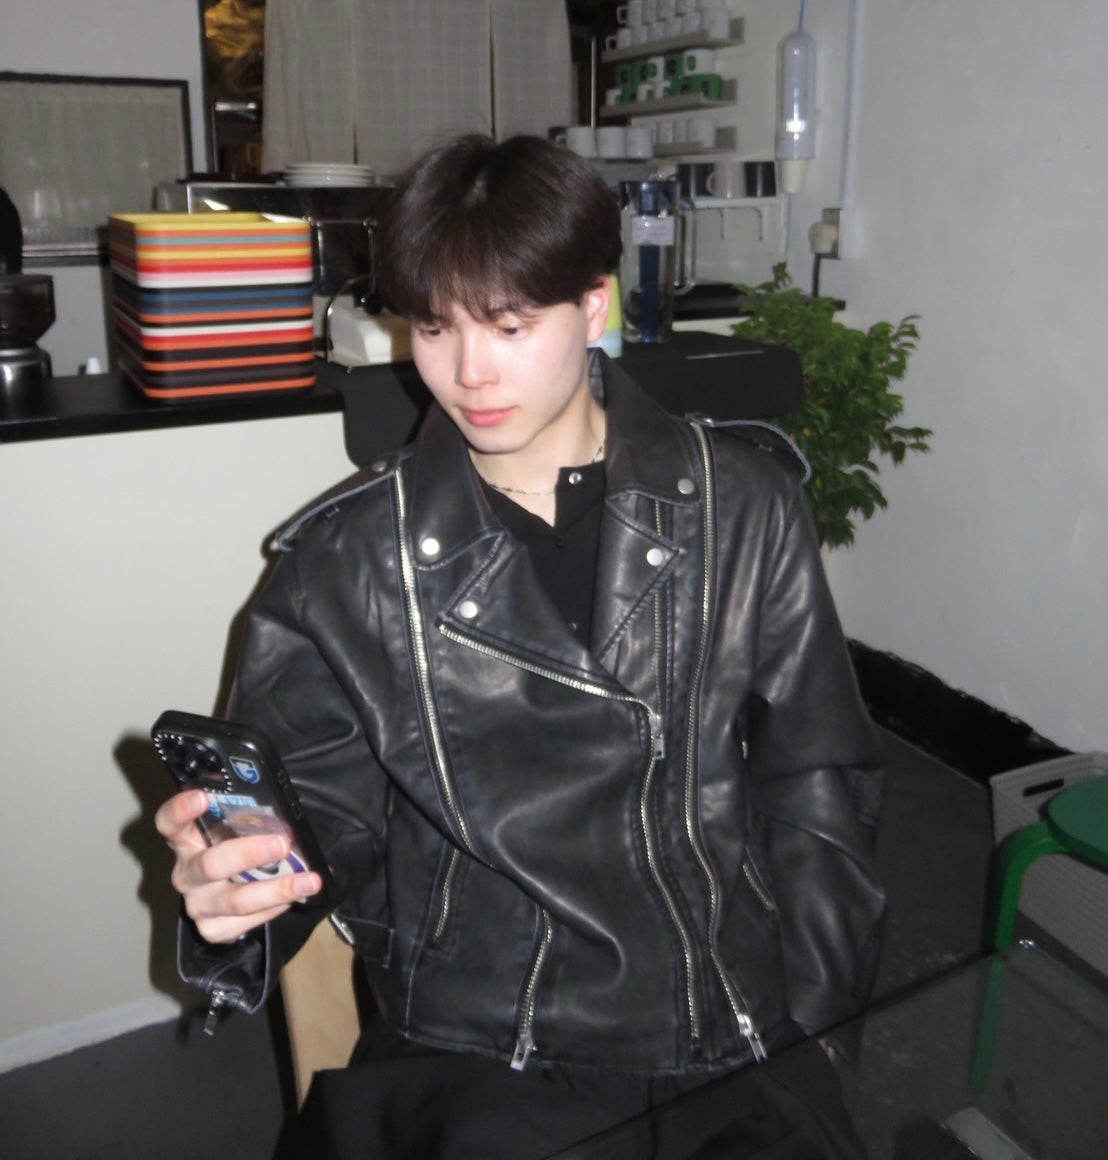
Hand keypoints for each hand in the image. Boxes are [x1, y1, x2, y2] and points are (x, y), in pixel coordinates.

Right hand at [155, 789, 321, 943]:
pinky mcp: (211, 929)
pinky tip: (294, 897)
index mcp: (186, 839)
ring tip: (309, 880)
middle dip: (248, 855)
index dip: (181, 810)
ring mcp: (196, 904)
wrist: (229, 889)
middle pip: (210, 866)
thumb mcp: (237, 828)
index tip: (202, 797)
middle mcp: (186, 873)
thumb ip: (249, 818)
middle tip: (281, 844)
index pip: (169, 822)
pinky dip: (275, 909)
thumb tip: (290, 812)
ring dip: (276, 889)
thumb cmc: (237, 847)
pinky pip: (245, 922)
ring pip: (234, 901)